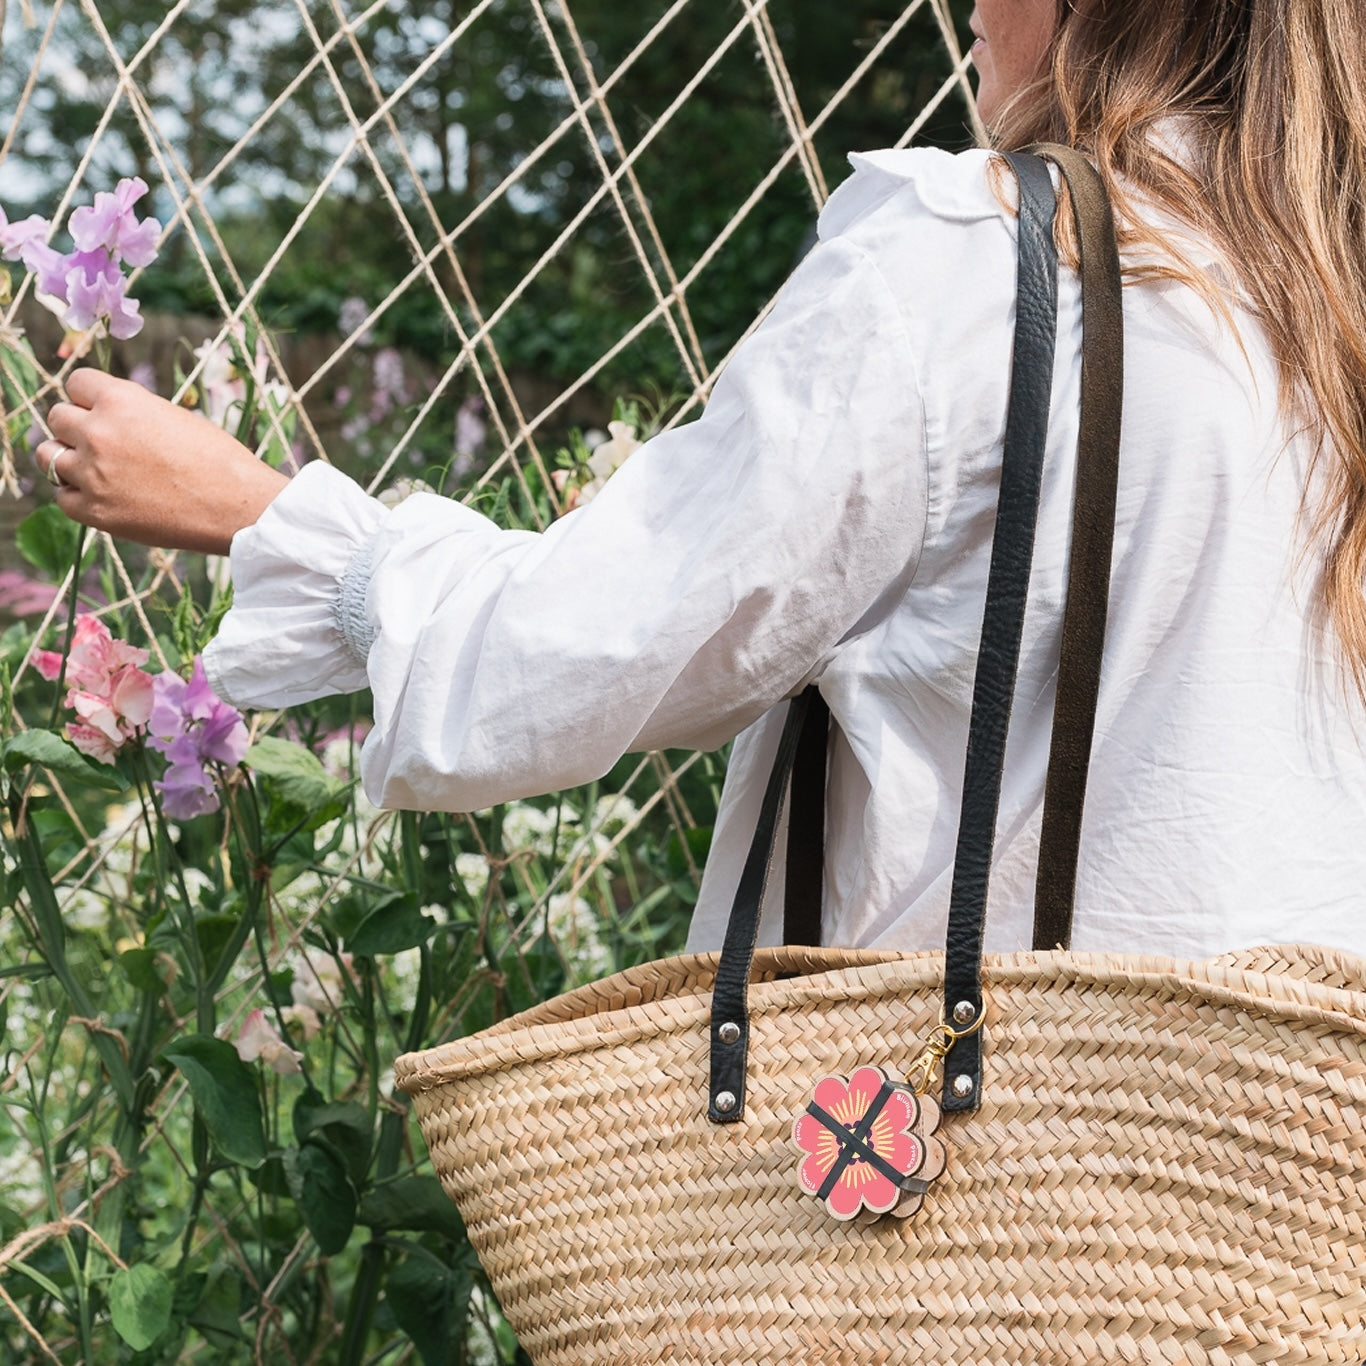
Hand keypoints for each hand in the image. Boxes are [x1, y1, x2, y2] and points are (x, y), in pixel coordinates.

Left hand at [37, 368, 290, 554]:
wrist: (238, 507)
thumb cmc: (220, 462)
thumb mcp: (175, 418)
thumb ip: (134, 414)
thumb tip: (109, 419)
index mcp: (122, 400)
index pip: (76, 383)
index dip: (89, 397)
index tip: (102, 411)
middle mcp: (99, 432)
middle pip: (58, 417)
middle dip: (77, 427)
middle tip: (102, 444)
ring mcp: (92, 473)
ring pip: (49, 456)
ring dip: (67, 459)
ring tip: (94, 470)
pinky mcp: (95, 511)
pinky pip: (63, 498)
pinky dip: (77, 496)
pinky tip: (103, 496)